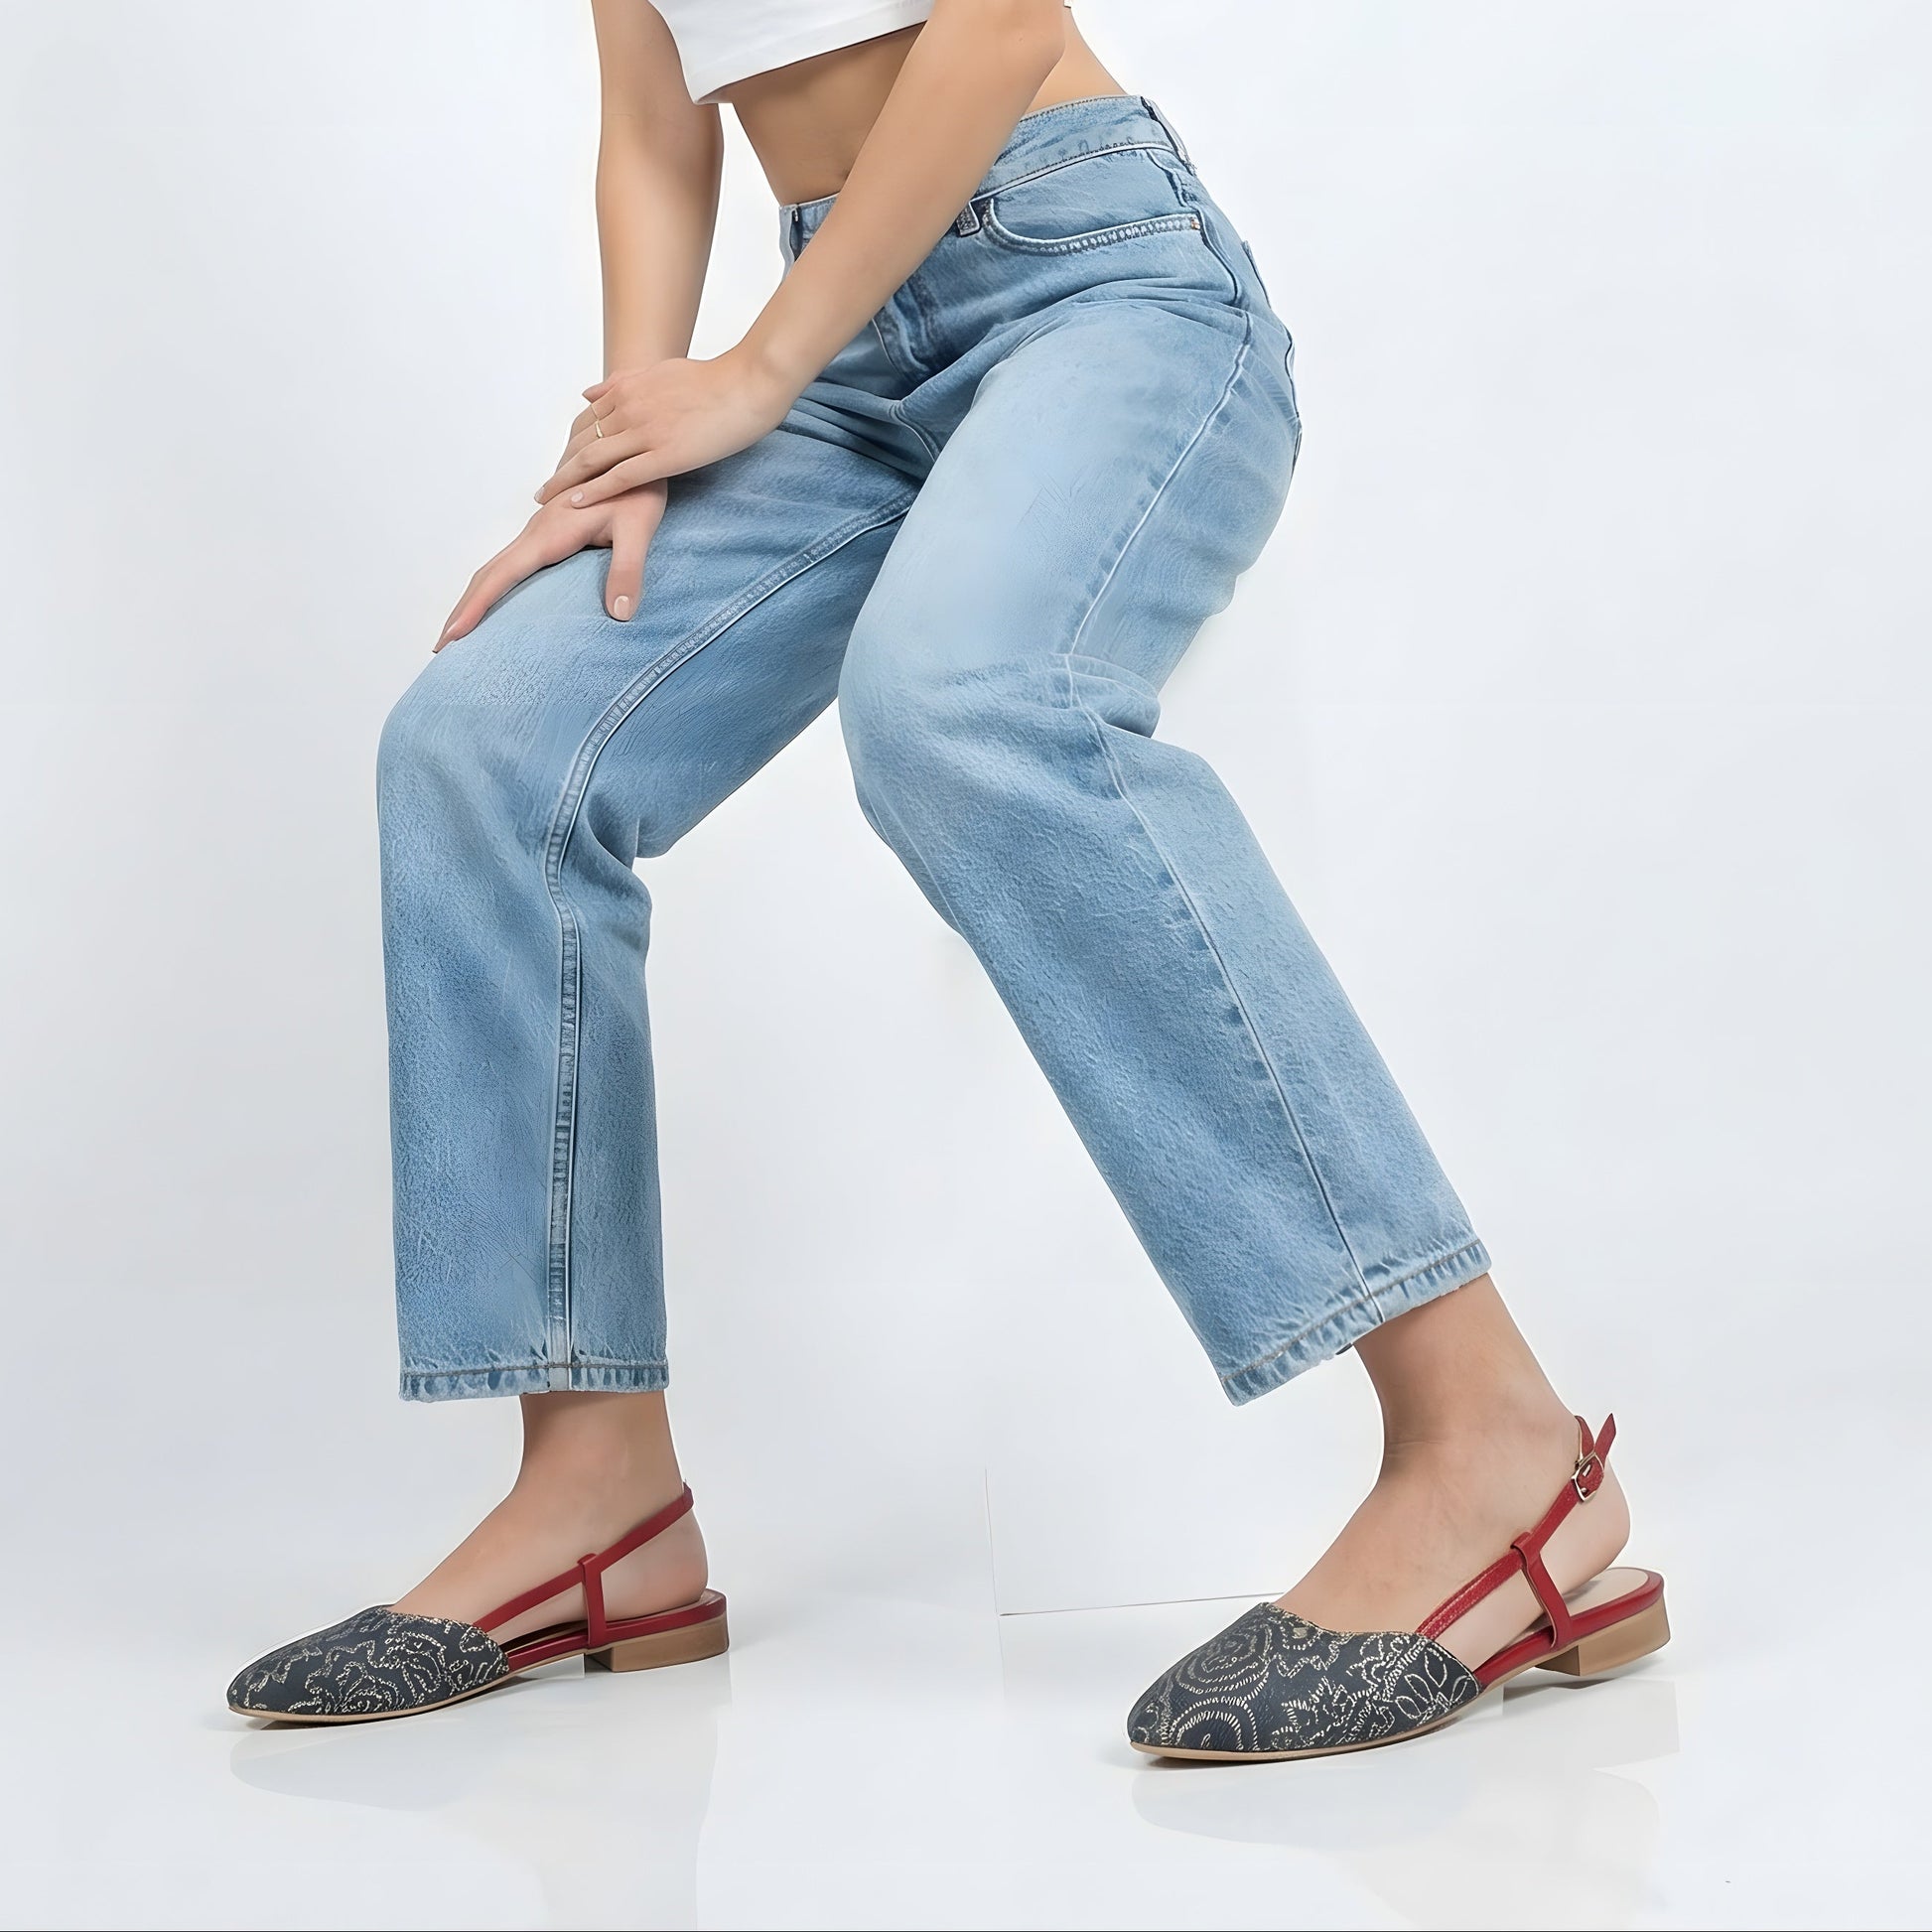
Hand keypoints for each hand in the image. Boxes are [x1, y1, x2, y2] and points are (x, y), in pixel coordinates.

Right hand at [435, 483, 665, 650]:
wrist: (640, 449)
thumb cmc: (641, 489)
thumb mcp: (639, 528)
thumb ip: (628, 570)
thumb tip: (620, 615)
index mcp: (550, 534)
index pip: (502, 575)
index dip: (476, 606)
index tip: (452, 635)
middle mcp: (537, 531)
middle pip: (489, 572)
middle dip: (463, 608)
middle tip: (441, 644)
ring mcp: (541, 529)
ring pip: (498, 565)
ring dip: (475, 596)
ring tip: (460, 627)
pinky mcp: (551, 528)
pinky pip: (513, 560)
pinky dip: (495, 583)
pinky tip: (498, 597)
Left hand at [536, 349, 795, 509]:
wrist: (747, 383)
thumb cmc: (715, 379)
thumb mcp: (662, 370)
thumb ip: (625, 381)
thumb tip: (590, 393)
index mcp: (628, 388)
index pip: (586, 420)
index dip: (569, 444)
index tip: (559, 462)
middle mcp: (629, 409)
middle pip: (582, 442)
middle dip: (559, 467)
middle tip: (542, 490)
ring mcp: (645, 433)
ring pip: (593, 460)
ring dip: (565, 481)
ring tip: (547, 500)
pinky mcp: (664, 456)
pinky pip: (620, 476)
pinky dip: (594, 489)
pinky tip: (576, 501)